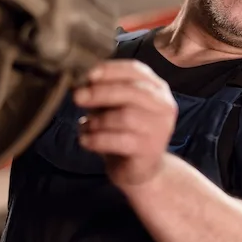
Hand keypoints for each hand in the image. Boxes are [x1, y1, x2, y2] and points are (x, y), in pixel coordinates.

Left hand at [73, 59, 177, 186]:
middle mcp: (164, 106)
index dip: (111, 70)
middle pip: (131, 91)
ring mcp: (160, 129)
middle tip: (77, 97)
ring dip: (98, 120)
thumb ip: (105, 92)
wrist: (141, 170)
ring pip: (125, 116)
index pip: (135, 70)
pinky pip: (119, 141)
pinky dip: (97, 139)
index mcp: (157, 89)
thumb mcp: (115, 107)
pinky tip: (86, 141)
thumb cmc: (125, 132)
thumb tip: (81, 82)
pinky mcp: (150, 150)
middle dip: (101, 92)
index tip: (88, 74)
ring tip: (87, 126)